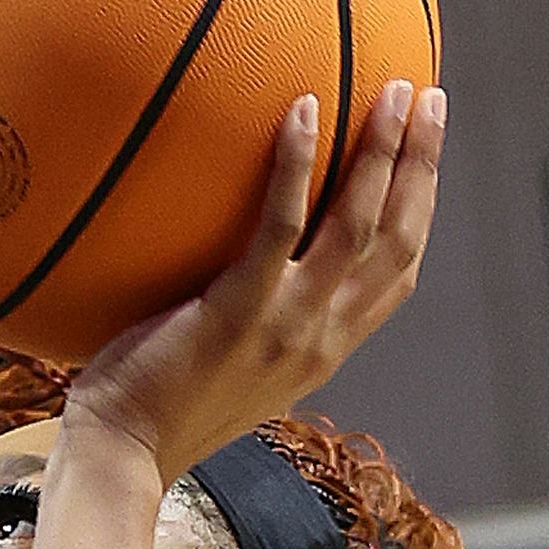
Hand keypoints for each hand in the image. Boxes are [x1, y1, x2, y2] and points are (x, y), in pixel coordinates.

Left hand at [64, 80, 446, 477]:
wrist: (120, 457)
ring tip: (393, 91)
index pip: (396, 275)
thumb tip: (241, 265)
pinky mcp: (239, 312)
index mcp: (324, 350)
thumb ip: (254, 318)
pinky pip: (281, 226)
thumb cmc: (153, 409)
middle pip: (396, 240)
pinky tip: (302, 109)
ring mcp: (285, 327)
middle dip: (421, 165)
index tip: (427, 155)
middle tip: (428, 98)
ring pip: (358, 227)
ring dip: (384, 153)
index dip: (420, 210)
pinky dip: (297, 164)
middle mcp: (320, 338)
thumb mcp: (227, 366)